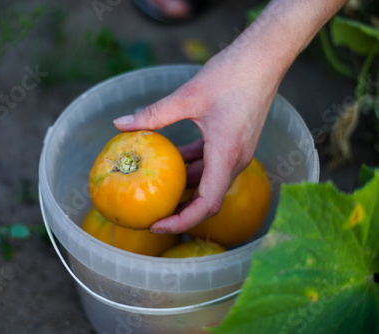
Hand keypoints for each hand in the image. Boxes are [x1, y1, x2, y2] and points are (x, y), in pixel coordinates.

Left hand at [113, 48, 278, 233]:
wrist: (263, 58)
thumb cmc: (231, 75)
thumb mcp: (187, 96)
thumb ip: (153, 114)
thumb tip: (119, 124)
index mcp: (227, 154)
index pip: (208, 203)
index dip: (183, 220)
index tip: (158, 224)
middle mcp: (235, 159)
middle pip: (207, 198)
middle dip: (180, 210)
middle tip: (151, 213)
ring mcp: (236, 152)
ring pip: (207, 180)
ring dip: (184, 187)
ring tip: (155, 190)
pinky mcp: (233, 142)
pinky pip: (210, 163)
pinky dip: (191, 166)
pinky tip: (170, 161)